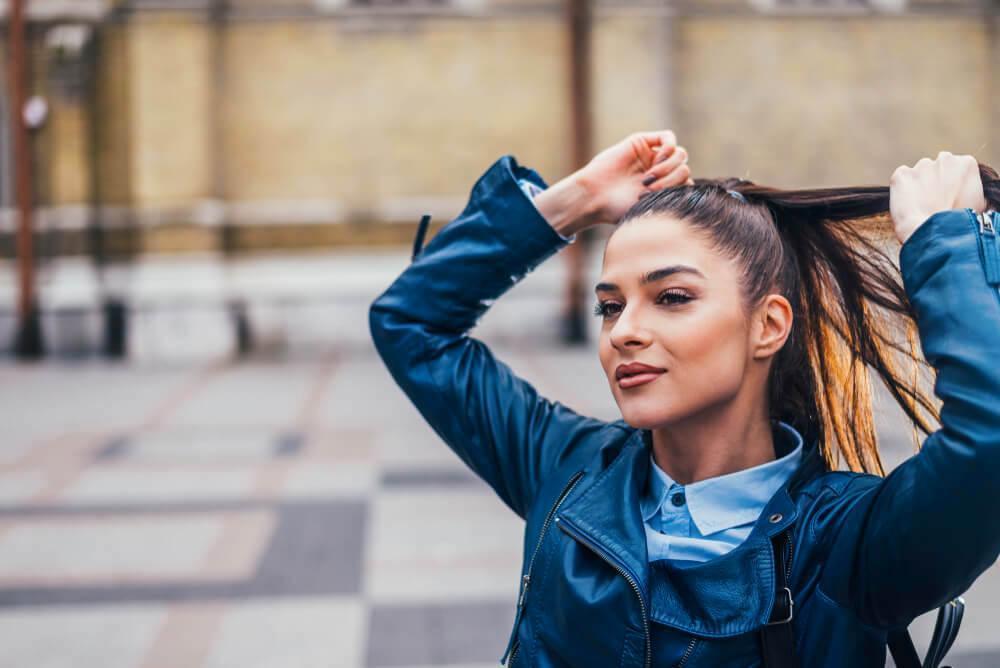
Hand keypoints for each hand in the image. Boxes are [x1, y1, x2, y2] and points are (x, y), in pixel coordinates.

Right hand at [579, 130, 693, 224]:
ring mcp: (651, 156)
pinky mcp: (642, 142)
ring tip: (651, 177)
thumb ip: (673, 195)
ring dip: (669, 167)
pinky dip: (669, 149)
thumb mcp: (651, 206)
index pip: (687, 184)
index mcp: (662, 188)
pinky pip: (668, 137)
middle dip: (672, 180)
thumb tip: (694, 185)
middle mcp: (659, 172)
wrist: (595, 196)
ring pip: (680, 155)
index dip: (681, 191)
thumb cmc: (619, 208)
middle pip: (685, 169)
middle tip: (652, 189)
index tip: (664, 200)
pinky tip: (657, 160)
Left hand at [890, 151, 986, 244]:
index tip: (948, 197)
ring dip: (918, 186)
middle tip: (932, 202)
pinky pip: (901, 178)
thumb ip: (969, 188)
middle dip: (934, 182)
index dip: (951, 185)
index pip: (956, 169)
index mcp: (966, 163)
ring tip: (920, 206)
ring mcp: (921, 166)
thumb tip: (962, 192)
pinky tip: (907, 203)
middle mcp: (944, 159)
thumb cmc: (957, 221)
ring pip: (918, 173)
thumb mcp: (977, 202)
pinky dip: (901, 189)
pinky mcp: (901, 175)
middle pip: (936, 168)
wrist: (934, 231)